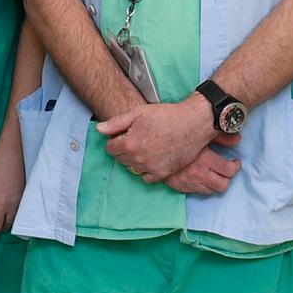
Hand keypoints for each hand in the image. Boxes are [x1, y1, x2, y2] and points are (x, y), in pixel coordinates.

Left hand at [97, 95, 217, 184]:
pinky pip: (146, 178)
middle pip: (120, 159)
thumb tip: (99, 129)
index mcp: (129, 143)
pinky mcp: (163, 173)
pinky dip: (146, 171)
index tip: (123, 135)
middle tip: (136, 139)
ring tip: (145, 148)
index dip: (115, 141)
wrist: (193, 123)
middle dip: (124, 150)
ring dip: (135, 160)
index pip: (110, 149)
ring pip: (132, 168)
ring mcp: (151, 167)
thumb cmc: (166, 116)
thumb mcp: (138, 113)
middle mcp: (138, 158)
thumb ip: (116, 123)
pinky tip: (152, 159)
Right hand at [163, 142, 242, 194]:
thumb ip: (221, 137)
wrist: (151, 143)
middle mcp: (198, 174)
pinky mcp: (178, 186)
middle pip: (222, 185)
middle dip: (226, 178)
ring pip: (208, 191)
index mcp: (206, 160)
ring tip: (212, 174)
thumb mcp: (201, 134)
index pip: (229, 171)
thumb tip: (238, 139)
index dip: (235, 166)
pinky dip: (199, 186)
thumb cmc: (178, 136)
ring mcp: (188, 182)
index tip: (234, 162)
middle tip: (225, 171)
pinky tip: (198, 177)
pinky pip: (194, 192)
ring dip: (212, 183)